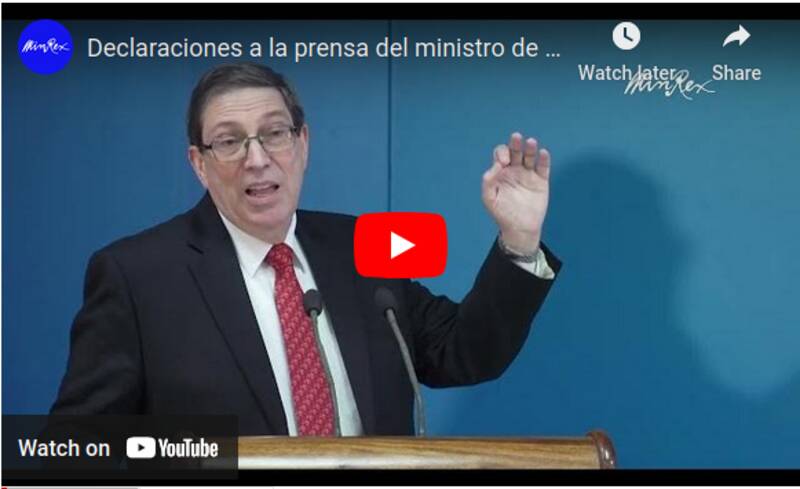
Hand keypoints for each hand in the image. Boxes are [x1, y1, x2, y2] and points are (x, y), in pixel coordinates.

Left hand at [481, 132, 550, 254]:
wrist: (519, 228)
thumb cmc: (502, 213)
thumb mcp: (489, 198)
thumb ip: (488, 182)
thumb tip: (495, 166)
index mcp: (501, 171)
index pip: (501, 154)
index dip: (501, 153)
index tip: (503, 163)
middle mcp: (515, 169)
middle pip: (515, 151)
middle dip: (515, 144)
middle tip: (516, 137)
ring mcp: (529, 174)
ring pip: (530, 156)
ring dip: (530, 148)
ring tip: (531, 142)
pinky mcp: (541, 181)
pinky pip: (543, 167)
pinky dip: (544, 160)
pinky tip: (542, 153)